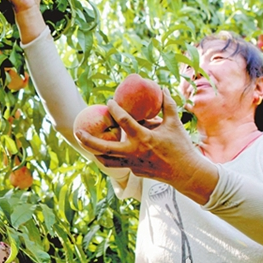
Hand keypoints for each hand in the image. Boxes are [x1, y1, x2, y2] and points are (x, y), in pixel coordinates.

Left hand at [74, 90, 217, 203]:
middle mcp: (134, 152)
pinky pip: (117, 164)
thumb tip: (162, 88)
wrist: (186, 173)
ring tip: (84, 143)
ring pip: (106, 161)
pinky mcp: (134, 171)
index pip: (124, 121)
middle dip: (88, 140)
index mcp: (144, 138)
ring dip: (93, 152)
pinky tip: (102, 152)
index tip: (109, 102)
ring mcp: (132, 164)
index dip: (115, 109)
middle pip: (104, 148)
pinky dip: (108, 158)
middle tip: (77, 131)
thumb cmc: (181, 146)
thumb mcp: (175, 123)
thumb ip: (167, 105)